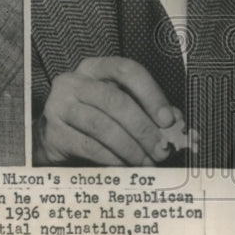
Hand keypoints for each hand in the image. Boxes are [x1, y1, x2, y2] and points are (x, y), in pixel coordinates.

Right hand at [35, 56, 177, 165]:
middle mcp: (73, 82)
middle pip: (114, 101)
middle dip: (143, 129)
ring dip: (130, 148)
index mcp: (94, 69)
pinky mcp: (53, 132)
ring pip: (102, 126)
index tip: (168, 119)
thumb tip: (181, 127)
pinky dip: (112, 158)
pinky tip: (125, 165)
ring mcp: (59, 105)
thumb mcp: (121, 109)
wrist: (56, 138)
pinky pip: (89, 146)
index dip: (151, 93)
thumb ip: (150, 113)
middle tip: (161, 150)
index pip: (126, 69)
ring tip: (146, 162)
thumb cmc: (95, 119)